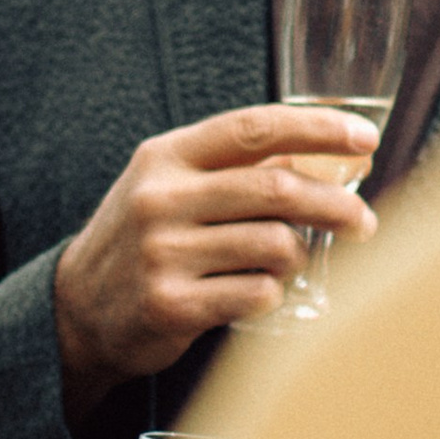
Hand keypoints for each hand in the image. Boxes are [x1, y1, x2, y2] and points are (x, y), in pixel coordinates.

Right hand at [50, 103, 379, 420]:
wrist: (75, 310)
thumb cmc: (143, 239)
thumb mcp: (173, 187)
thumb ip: (237, 168)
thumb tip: (329, 156)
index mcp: (166, 157)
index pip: (253, 128)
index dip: (317, 129)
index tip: (364, 138)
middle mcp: (161, 198)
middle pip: (275, 188)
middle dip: (336, 204)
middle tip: (364, 222)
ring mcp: (163, 253)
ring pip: (274, 245)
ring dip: (300, 256)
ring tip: (293, 264)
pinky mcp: (171, 304)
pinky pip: (257, 295)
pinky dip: (273, 294)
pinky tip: (262, 294)